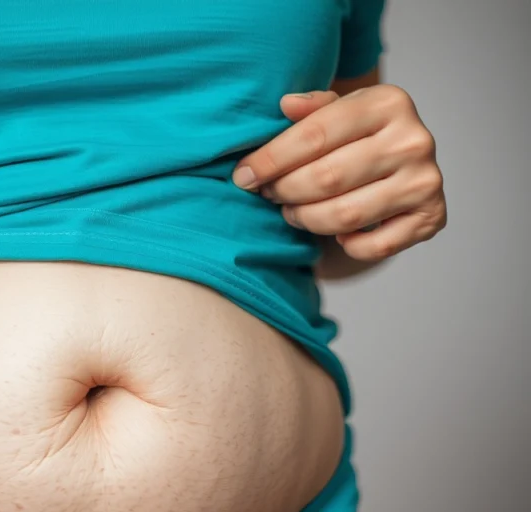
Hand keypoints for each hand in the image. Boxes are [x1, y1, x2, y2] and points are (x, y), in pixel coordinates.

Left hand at [233, 84, 446, 262]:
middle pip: (326, 178)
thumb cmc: (357, 137)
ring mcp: (425, 180)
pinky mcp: (432, 217)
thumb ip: (311, 110)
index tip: (242, 176)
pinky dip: (348, 246)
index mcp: (388, 102)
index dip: (270, 160)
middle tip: (269, 195)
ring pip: (344, 215)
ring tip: (293, 213)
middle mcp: (414, 139)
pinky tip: (338, 234)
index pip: (314, 135)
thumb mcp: (336, 113)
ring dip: (306, 219)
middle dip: (285, 191)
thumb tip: (286, 104)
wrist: (402, 165)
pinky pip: (374, 246)